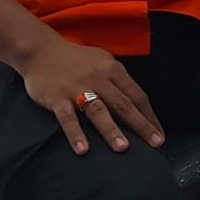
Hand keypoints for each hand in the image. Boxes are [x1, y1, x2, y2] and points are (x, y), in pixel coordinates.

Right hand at [17, 35, 164, 155]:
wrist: (41, 50)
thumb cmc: (76, 60)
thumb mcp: (103, 62)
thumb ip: (118, 82)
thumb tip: (137, 106)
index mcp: (112, 69)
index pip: (137, 95)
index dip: (150, 116)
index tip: (159, 134)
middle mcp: (98, 78)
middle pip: (123, 104)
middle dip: (141, 125)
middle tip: (155, 143)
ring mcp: (77, 88)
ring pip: (98, 110)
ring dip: (111, 130)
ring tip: (123, 148)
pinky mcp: (57, 98)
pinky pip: (68, 118)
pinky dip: (76, 133)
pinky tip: (83, 150)